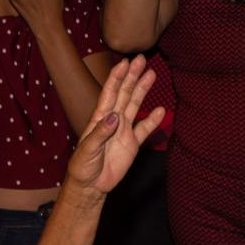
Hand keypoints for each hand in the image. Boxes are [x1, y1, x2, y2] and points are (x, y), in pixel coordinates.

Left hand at [64, 57, 164, 194]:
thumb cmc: (83, 166)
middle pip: (125, 94)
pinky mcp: (132, 144)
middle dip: (133, 76)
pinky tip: (161, 110)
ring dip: (143, 90)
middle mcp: (113, 120)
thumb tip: (114, 117)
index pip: (110, 93)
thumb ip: (101, 133)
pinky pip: (144, 129)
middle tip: (142, 60)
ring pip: (135, 106)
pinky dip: (153, 120)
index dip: (117, 77)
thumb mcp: (88, 150)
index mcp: (100, 118)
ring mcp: (123, 130)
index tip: (124, 63)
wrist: (91, 185)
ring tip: (152, 74)